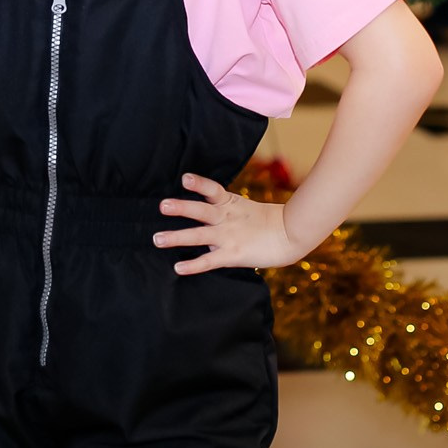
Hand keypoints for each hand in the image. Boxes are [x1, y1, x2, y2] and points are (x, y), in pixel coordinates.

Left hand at [155, 173, 307, 274]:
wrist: (290, 235)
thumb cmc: (266, 221)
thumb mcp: (243, 207)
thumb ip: (224, 208)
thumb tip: (203, 210)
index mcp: (230, 204)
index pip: (213, 189)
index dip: (199, 183)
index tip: (185, 178)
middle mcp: (226, 218)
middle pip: (201, 210)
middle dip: (181, 207)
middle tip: (162, 206)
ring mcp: (228, 237)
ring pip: (199, 235)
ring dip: (177, 237)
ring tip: (157, 239)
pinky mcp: (232, 255)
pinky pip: (209, 261)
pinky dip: (193, 265)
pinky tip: (178, 268)